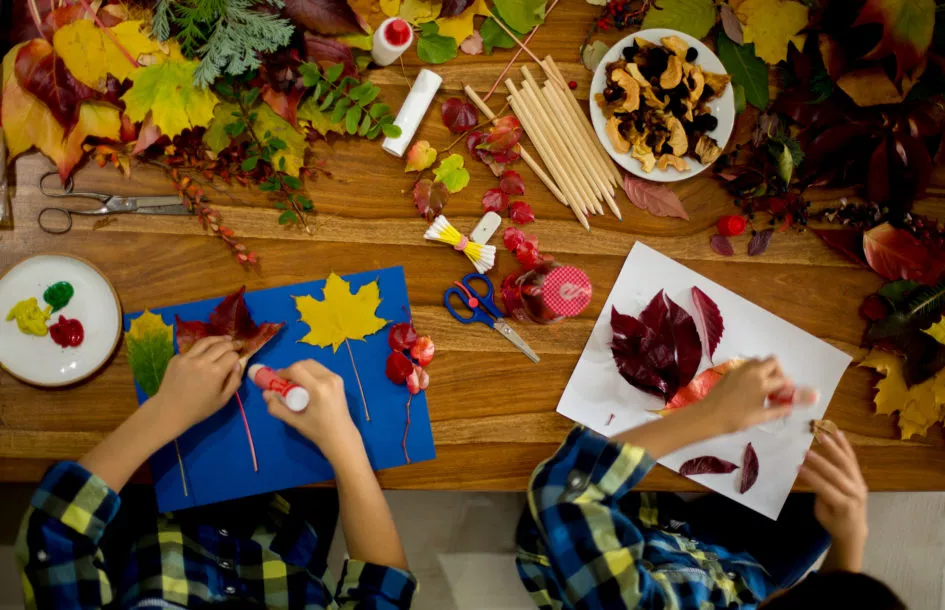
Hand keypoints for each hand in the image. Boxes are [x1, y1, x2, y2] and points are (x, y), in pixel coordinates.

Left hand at [152, 336, 241, 433]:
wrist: (170, 410)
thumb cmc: (199, 409)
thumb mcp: (223, 399)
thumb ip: (235, 380)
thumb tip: (238, 364)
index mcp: (215, 372)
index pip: (232, 355)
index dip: (238, 354)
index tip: (241, 354)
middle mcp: (202, 360)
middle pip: (221, 344)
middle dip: (232, 343)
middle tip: (237, 344)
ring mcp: (187, 357)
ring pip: (206, 341)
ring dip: (218, 339)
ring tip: (224, 339)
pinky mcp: (176, 358)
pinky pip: (192, 349)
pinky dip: (201, 349)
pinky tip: (204, 353)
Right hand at [263, 359, 362, 463]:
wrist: (341, 436)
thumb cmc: (318, 431)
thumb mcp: (294, 421)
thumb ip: (277, 407)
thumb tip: (265, 393)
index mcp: (319, 389)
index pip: (297, 369)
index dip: (283, 372)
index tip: (276, 381)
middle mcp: (329, 379)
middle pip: (304, 364)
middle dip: (291, 370)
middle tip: (284, 383)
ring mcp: (336, 378)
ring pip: (312, 364)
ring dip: (300, 370)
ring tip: (294, 385)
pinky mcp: (339, 380)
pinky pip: (320, 369)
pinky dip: (310, 373)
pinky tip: (306, 386)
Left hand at [693, 357, 804, 434]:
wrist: (709, 415)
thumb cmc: (736, 419)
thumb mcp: (760, 417)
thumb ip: (777, 410)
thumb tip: (789, 407)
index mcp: (762, 383)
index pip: (783, 379)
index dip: (787, 386)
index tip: (784, 394)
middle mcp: (753, 372)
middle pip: (773, 361)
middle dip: (777, 371)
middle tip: (774, 385)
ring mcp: (740, 369)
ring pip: (758, 360)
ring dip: (764, 369)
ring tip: (761, 385)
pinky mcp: (730, 370)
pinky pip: (746, 365)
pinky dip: (752, 371)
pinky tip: (747, 386)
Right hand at [799, 429, 868, 567]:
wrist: (854, 530)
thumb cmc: (834, 523)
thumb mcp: (822, 512)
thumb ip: (819, 493)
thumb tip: (810, 473)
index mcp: (844, 505)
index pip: (826, 488)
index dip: (811, 477)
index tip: (797, 467)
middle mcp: (855, 492)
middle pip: (837, 474)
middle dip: (820, 462)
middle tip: (805, 452)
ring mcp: (860, 484)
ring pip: (847, 463)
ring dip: (834, 448)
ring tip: (823, 435)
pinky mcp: (860, 478)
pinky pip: (852, 460)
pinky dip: (845, 446)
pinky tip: (838, 434)